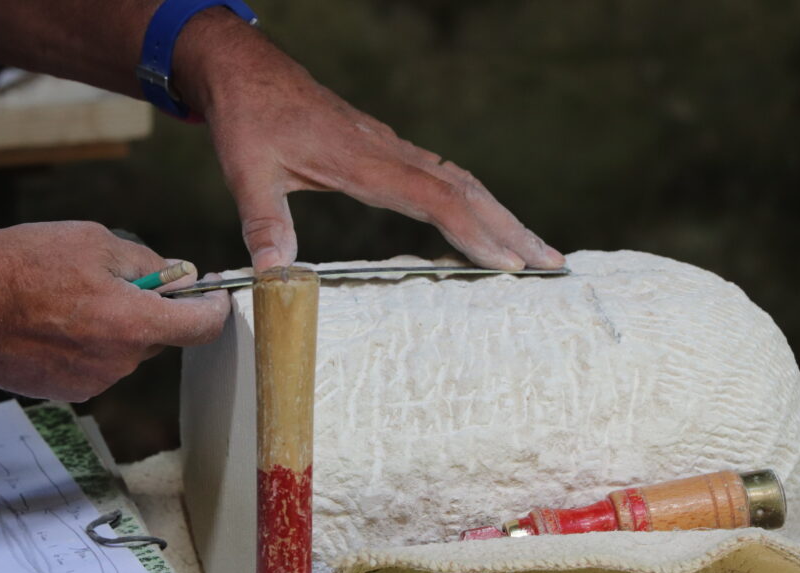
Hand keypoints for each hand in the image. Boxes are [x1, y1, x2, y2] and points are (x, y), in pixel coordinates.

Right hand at [0, 222, 228, 401]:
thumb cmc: (23, 264)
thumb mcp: (96, 243)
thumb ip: (149, 265)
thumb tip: (181, 278)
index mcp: (136, 324)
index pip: (202, 328)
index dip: (215, 308)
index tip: (215, 294)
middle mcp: (120, 362)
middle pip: (159, 338)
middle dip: (151, 311)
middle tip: (120, 281)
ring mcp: (92, 382)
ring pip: (125, 352)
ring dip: (115, 328)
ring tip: (72, 299)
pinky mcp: (65, 393)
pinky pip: (95, 366)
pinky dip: (88, 346)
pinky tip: (55, 322)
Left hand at [175, 11, 564, 271]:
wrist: (247, 71)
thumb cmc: (249, 119)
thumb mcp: (246, 172)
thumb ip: (264, 223)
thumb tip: (275, 276)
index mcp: (362, 160)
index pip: (434, 199)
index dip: (475, 232)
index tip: (510, 265)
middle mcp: (388, 152)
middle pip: (467, 190)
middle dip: (512, 229)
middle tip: (553, 265)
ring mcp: (392, 149)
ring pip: (462, 181)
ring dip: (502, 215)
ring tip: (537, 250)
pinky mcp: (387, 150)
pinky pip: (445, 176)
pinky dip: (476, 202)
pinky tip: (487, 220)